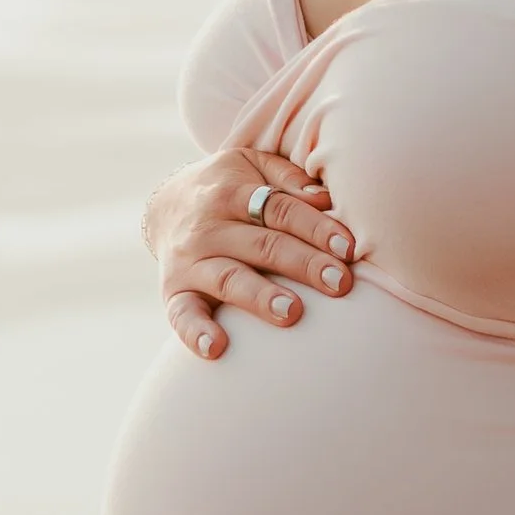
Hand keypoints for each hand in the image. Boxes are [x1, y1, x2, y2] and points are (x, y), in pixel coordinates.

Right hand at [143, 145, 354, 359]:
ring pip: (228, 278)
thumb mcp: (253, 166)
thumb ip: (289, 178)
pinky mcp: (173, 291)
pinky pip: (182, 314)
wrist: (165, 206)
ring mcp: (189, 261)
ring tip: (291, 312)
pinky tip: (216, 348)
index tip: (348, 248)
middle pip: (262, 245)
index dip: (316, 227)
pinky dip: (196, 333)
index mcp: (232, 191)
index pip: (280, 209)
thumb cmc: (230, 190)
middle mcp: (208, 226)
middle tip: (339, 283)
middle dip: (303, 264)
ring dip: (259, 296)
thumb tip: (325, 199)